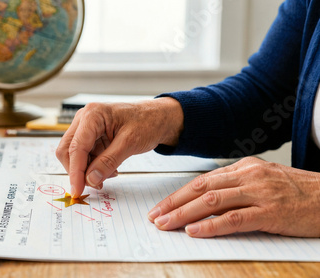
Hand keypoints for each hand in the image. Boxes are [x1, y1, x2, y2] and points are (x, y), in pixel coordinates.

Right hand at [56, 97, 183, 196]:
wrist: (157, 117)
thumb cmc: (147, 122)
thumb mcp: (130, 143)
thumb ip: (108, 161)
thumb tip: (90, 179)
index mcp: (92, 115)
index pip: (76, 147)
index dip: (75, 171)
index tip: (77, 190)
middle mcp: (84, 119)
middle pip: (67, 150)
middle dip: (78, 171)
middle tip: (95, 185)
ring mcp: (85, 127)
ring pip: (74, 155)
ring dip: (87, 170)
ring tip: (108, 175)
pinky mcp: (90, 136)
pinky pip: (84, 155)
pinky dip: (92, 166)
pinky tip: (108, 169)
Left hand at [148, 157, 319, 237]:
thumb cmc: (298, 192)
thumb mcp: (264, 180)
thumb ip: (236, 187)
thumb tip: (206, 199)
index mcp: (244, 168)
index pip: (201, 180)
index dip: (178, 195)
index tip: (161, 206)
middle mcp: (248, 176)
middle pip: (200, 188)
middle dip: (173, 203)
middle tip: (154, 216)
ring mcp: (259, 193)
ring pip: (212, 201)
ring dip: (184, 214)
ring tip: (166, 225)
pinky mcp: (270, 212)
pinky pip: (234, 218)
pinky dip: (211, 225)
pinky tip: (194, 231)